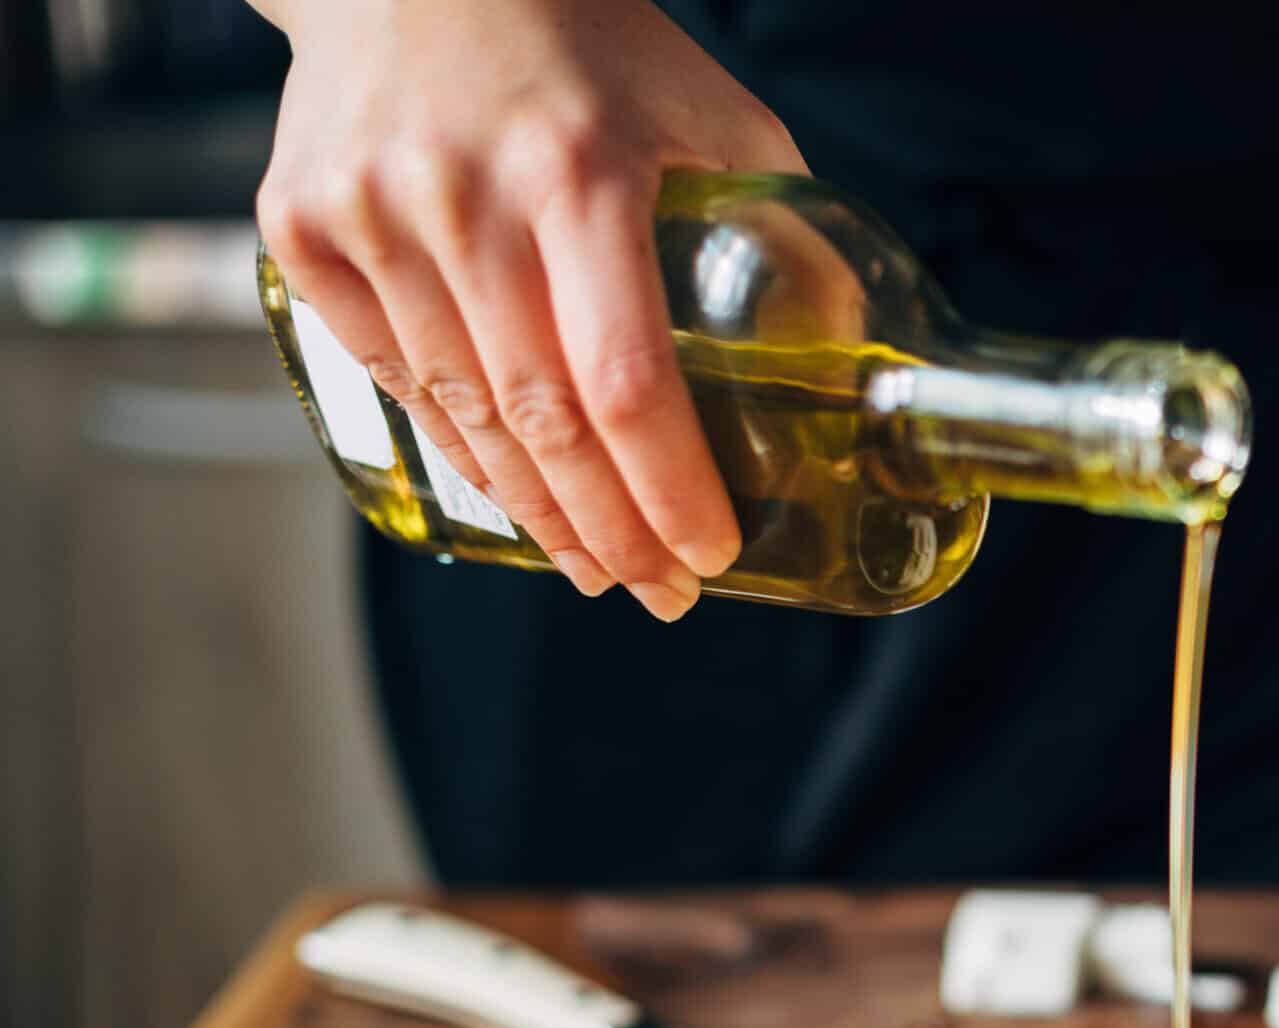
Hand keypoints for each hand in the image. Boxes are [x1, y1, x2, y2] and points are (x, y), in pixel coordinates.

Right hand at [252, 0, 807, 618]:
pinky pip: (389, 374)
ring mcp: (369, 215)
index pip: (626, 382)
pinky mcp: (302, 226)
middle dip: (611, 534)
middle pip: (542, 425)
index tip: (713, 553)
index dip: (671, 488)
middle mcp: (462, 200)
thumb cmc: (589, 40)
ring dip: (536, 514)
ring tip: (598, 567)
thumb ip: (781, 223)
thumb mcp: (713, 110)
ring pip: (460, 417)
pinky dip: (457, 447)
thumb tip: (848, 357)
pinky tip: (514, 492)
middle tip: (660, 592)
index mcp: (577, 174)